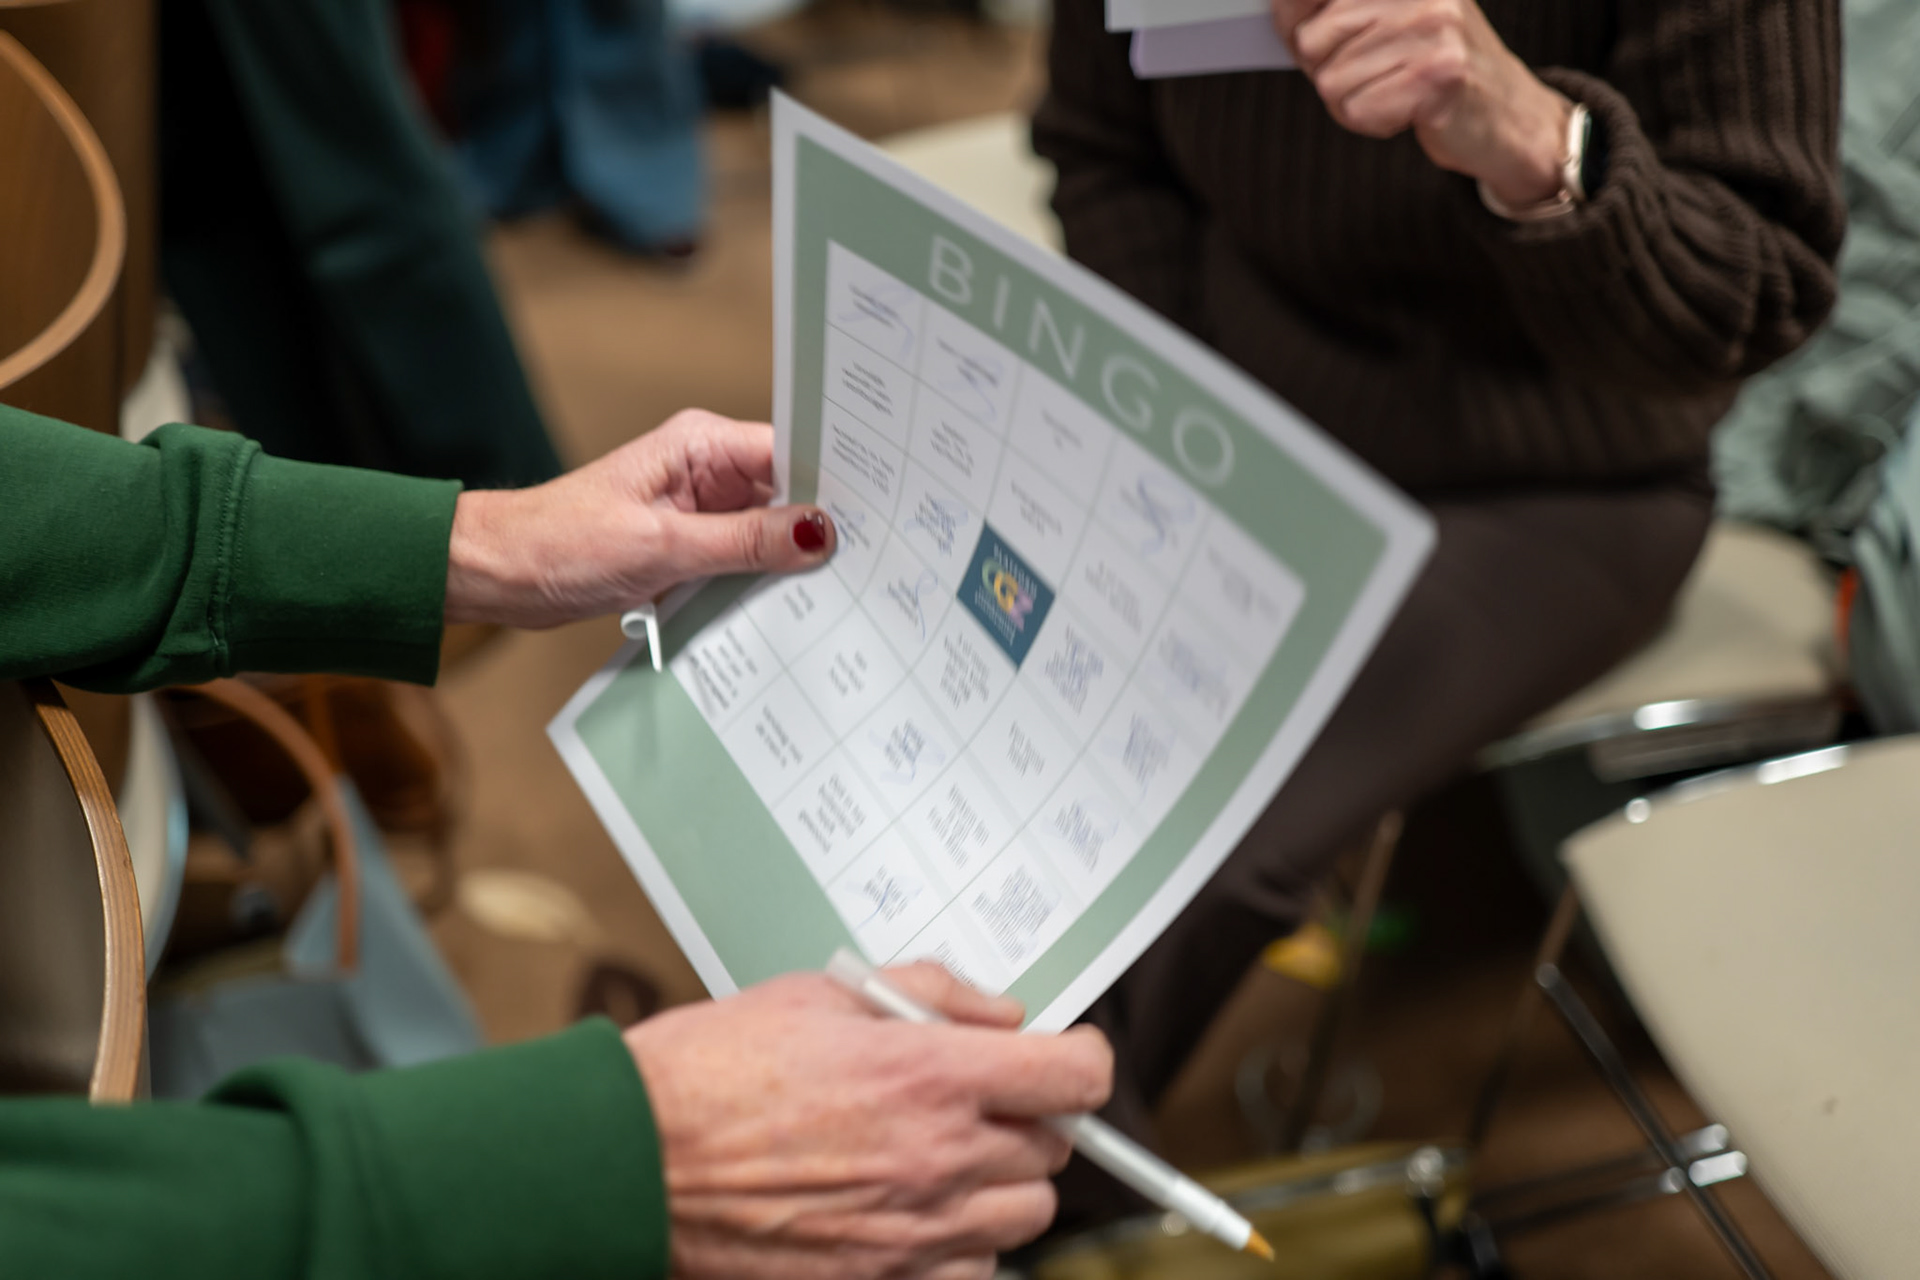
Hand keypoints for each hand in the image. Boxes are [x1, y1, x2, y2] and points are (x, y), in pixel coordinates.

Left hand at [444, 409, 835, 627]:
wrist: (500, 574)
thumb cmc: (559, 543)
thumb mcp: (662, 546)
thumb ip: (744, 542)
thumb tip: (816, 532)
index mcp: (700, 445)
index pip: (791, 452)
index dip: (834, 482)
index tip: (875, 514)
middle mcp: (706, 470)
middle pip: (788, 494)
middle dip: (818, 528)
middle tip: (866, 562)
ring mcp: (698, 510)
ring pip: (768, 532)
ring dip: (788, 561)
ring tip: (832, 589)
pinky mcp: (688, 546)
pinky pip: (741, 560)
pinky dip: (758, 582)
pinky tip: (784, 605)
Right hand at [623, 965, 1113, 1279]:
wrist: (631, 1163)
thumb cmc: (709, 1073)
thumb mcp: (819, 994)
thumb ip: (928, 993)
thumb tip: (998, 1014)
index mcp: (927, 1075)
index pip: (1074, 1076)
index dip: (1078, 1059)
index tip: (1061, 1057)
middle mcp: (935, 1159)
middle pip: (1054, 1149)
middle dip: (1025, 1117)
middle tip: (970, 1098)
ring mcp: (912, 1232)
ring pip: (1022, 1217)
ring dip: (997, 1183)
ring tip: (934, 1155)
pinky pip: (971, 1273)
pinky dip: (958, 1245)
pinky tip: (908, 1211)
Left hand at [1272, 0, 1572, 207]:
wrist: (1507, 115)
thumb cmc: (1435, 67)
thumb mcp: (1387, 20)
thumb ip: (1334, 9)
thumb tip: (1281, 5)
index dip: (1297, 22)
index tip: (1318, 40)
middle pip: (1312, 41)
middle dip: (1332, 70)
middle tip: (1378, 73)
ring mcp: (1432, 27)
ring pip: (1331, 81)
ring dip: (1354, 101)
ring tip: (1397, 91)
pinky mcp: (1437, 75)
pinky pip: (1358, 110)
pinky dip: (1374, 122)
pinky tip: (1408, 110)